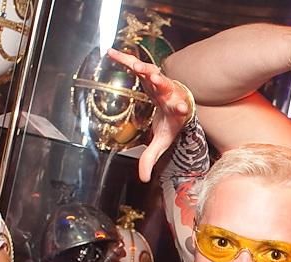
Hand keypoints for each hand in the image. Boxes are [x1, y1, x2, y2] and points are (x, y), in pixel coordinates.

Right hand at [106, 48, 192, 181]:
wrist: (175, 102)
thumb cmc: (170, 121)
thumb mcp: (163, 140)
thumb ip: (152, 157)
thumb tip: (143, 178)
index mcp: (175, 111)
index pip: (179, 109)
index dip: (179, 107)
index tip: (180, 107)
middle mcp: (169, 93)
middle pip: (167, 87)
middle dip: (162, 83)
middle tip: (156, 79)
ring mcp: (159, 81)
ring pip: (153, 73)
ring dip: (145, 69)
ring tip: (136, 66)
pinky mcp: (148, 74)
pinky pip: (135, 64)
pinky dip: (124, 59)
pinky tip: (110, 53)